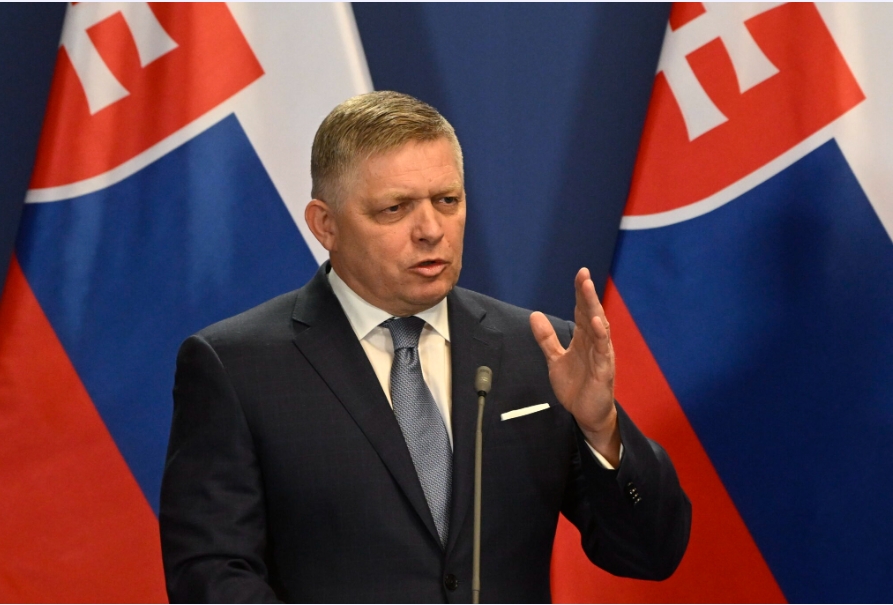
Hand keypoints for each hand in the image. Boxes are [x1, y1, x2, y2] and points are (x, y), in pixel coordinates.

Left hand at [530, 268, 619, 465]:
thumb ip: (546, 338)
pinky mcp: (603, 370)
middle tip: (583, 274)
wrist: (587, 414)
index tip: (580, 273)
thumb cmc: (576, 385)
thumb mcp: (555, 359)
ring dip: (593, 308)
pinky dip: (600, 336)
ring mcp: (601, 355)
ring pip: (599, 327)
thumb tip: (535, 315)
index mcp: (584, 339)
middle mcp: (595, 343)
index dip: (580, 293)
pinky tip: (595, 322)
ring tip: (588, 290)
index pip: (582, 310)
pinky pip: (603, 350)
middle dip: (587, 294)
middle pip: (591, 313)